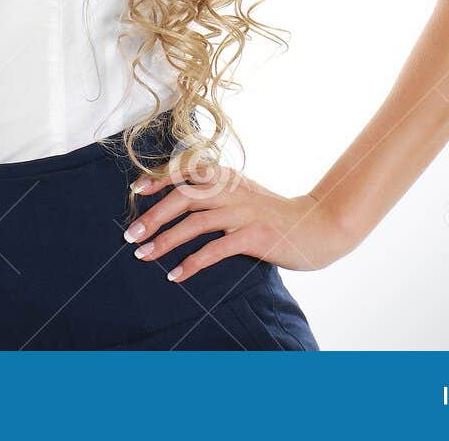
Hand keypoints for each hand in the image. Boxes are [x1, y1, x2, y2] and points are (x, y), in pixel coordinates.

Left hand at [124, 158, 360, 283]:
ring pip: (194, 223)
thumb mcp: (245, 193)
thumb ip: (218, 192)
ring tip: (143, 255)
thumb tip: (181, 203)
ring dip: (164, 241)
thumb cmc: (275, 214)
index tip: (135, 191)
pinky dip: (191, 263)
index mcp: (228, 176)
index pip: (186, 172)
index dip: (158, 179)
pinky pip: (214, 250)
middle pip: (182, 198)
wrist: (318, 225)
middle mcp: (232, 190)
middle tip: (130, 235)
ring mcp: (242, 212)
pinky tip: (175, 276)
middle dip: (153, 216)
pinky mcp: (253, 236)